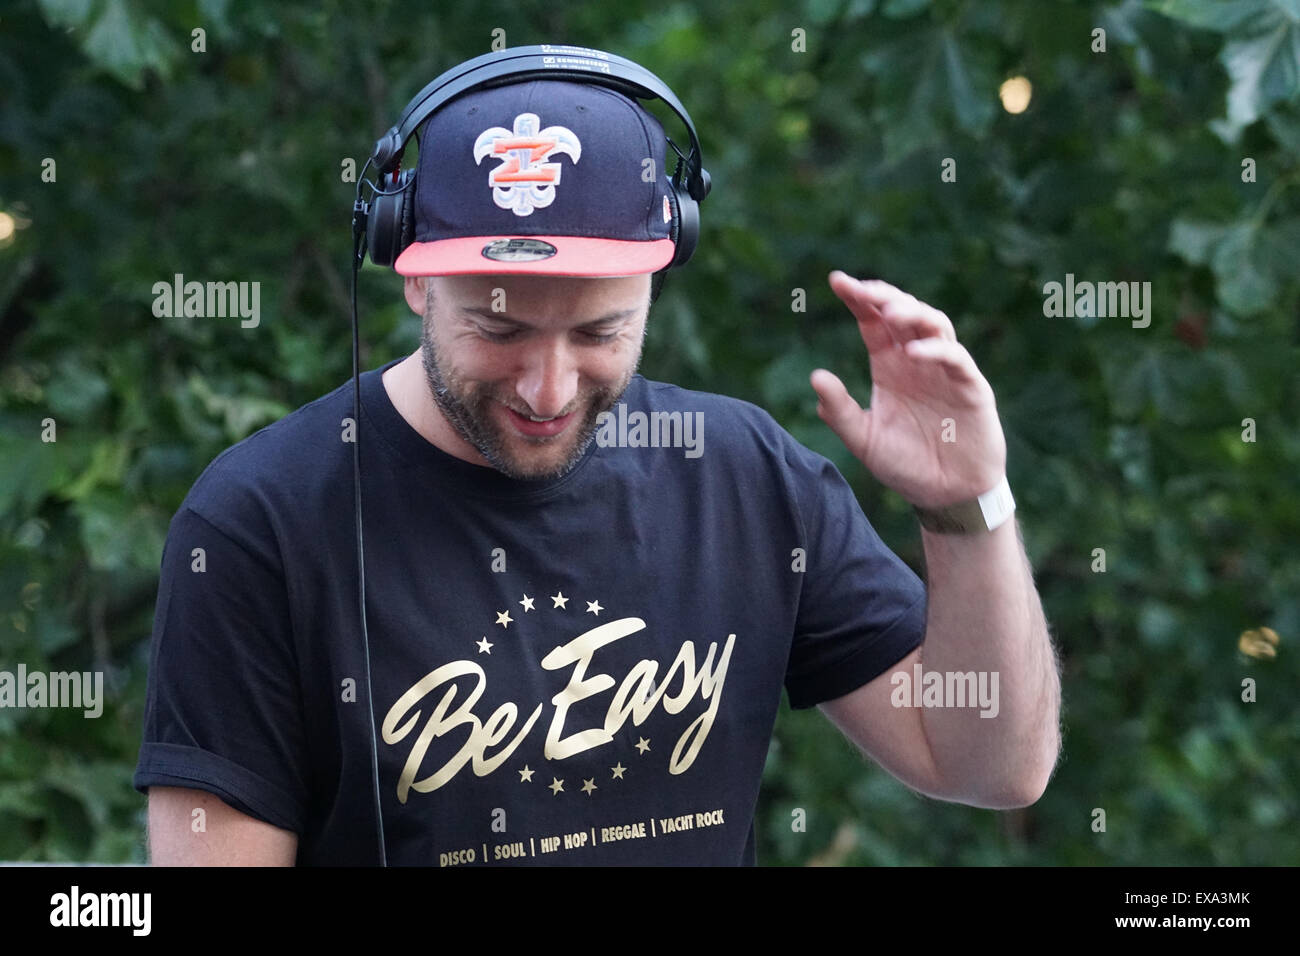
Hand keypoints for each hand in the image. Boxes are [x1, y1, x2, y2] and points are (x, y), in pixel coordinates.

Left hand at [810, 271, 1006, 509]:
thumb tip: (816, 376)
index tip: (836, 280)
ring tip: (890, 313)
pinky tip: (914, 352)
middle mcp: (916, 360)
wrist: (946, 495)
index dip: (858, 299)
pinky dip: (936, 350)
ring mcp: (946, 370)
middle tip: (860, 288)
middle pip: (903, 313)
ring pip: (934, 324)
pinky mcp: (971, 386)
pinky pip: (955, 358)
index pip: (873, 322)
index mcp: (889, 365)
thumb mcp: (864, 439)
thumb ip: (839, 411)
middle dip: (883, 296)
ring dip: (913, 313)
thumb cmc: (906, 465)